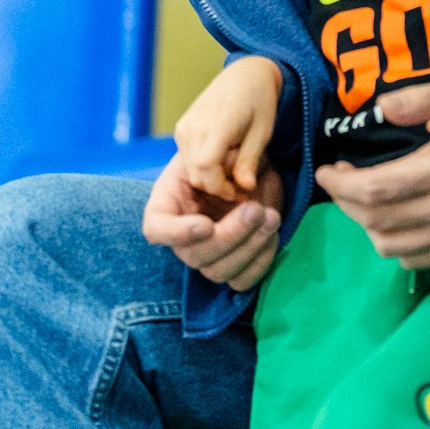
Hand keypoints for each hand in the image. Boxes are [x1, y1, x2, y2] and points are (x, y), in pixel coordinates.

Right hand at [141, 156, 284, 289]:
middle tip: (255, 210)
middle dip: (230, 236)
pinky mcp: (234, 266)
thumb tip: (242, 182)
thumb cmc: (227, 153)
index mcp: (168, 204)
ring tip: (271, 218)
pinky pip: (242, 281)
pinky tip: (273, 235)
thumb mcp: (222, 147)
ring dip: (249, 248)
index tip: (206, 225)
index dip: (177, 234)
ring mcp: (208, 255)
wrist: (250, 167)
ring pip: (219, 272)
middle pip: (195, 256)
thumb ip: (225, 161)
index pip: (156, 229)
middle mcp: (183, 237)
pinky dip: (261, 263)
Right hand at [173, 55, 281, 198]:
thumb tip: (246, 188)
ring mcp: (184, 127)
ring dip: (210, 178)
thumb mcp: (262, 132)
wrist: (245, 74)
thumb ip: (250, 161)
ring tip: (234, 171)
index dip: (221, 188)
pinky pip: (187, 158)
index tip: (239, 191)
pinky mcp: (181, 128)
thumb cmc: (259, 100)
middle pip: (196, 175)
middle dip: (217, 187)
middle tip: (240, 186)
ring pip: (190, 170)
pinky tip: (223, 159)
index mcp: (215, 126)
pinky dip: (203, 167)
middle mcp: (192, 127)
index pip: (206, 170)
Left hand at [318, 79, 429, 268]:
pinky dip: (394, 240)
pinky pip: (415, 258)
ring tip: (365, 198)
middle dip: (345, 201)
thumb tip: (381, 106)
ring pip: (389, 246)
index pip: (372, 190)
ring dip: (366, 224)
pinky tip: (395, 215)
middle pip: (374, 220)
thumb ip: (421, 102)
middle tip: (340, 179)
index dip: (339, 184)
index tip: (326, 171)